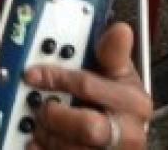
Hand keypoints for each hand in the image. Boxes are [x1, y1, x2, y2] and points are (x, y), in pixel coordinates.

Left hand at [23, 22, 149, 148]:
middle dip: (55, 117)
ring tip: (41, 125)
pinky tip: (39, 144)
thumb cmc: (120, 103)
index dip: (55, 78)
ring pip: (71, 149)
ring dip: (48, 136)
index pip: (88, 86)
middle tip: (40, 109)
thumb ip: (113, 53)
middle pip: (87, 128)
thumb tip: (120, 29)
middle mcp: (129, 133)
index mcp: (133, 103)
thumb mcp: (120, 74)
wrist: (125, 137)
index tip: (33, 74)